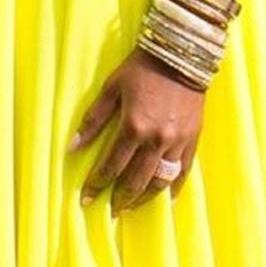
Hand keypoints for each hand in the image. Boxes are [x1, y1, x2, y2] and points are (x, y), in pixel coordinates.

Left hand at [71, 50, 204, 212]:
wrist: (181, 55)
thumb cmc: (141, 69)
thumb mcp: (111, 89)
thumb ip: (92, 120)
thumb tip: (72, 147)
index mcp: (133, 127)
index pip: (111, 166)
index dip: (97, 184)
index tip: (86, 198)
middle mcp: (156, 139)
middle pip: (136, 180)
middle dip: (120, 199)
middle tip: (109, 211)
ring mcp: (177, 141)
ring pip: (160, 181)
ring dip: (144, 198)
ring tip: (131, 207)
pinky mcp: (193, 138)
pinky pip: (184, 170)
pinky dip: (174, 187)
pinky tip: (165, 199)